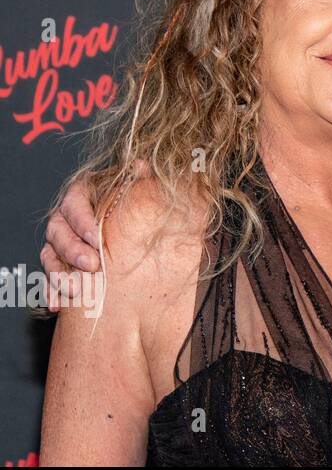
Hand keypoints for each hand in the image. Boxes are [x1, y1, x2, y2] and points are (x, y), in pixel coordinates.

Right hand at [41, 160, 146, 310]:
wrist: (136, 221)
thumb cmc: (135, 201)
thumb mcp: (138, 186)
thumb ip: (138, 177)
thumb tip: (142, 165)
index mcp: (83, 193)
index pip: (75, 202)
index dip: (83, 220)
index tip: (97, 237)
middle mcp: (67, 215)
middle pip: (60, 231)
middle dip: (73, 250)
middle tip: (92, 265)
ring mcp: (61, 238)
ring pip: (51, 254)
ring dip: (60, 274)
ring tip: (76, 290)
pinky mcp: (60, 261)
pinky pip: (50, 275)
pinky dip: (52, 290)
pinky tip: (56, 304)